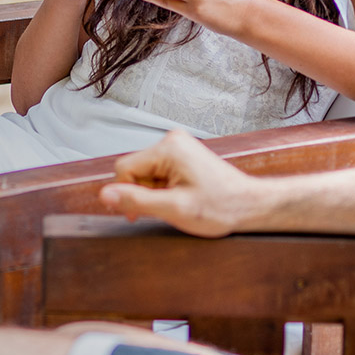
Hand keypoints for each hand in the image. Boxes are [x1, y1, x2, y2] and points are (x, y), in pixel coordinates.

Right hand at [99, 131, 261, 237]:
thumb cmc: (221, 207)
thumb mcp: (173, 209)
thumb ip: (136, 201)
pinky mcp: (184, 156)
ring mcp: (179, 147)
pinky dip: (164, 190)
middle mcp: (173, 141)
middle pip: (135, 170)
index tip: (138, 213)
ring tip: (179, 204)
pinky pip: (159, 173)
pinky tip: (182, 198)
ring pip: (146, 174)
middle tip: (166, 209)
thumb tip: (104, 195)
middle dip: (144, 193)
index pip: (124, 169)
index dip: (127, 194)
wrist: (250, 206)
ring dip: (155, 193)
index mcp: (168, 147)